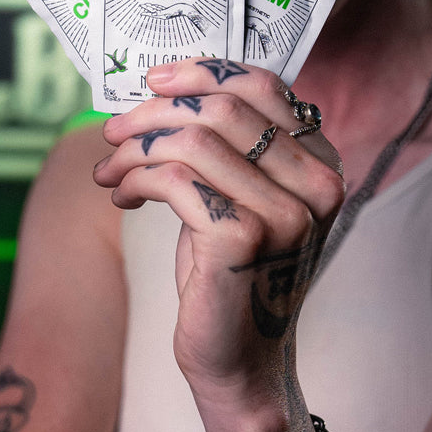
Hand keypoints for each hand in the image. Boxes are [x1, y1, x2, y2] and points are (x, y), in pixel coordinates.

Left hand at [93, 58, 344, 400]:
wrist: (238, 359)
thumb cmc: (230, 272)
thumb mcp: (239, 196)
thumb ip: (227, 146)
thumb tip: (167, 89)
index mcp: (320, 163)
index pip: (261, 86)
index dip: (200, 72)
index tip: (154, 83)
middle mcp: (314, 184)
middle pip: (222, 107)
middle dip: (154, 113)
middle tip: (115, 133)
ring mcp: (285, 213)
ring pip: (193, 141)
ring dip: (137, 149)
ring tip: (112, 171)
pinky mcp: (244, 239)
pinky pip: (175, 180)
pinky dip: (137, 179)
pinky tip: (124, 196)